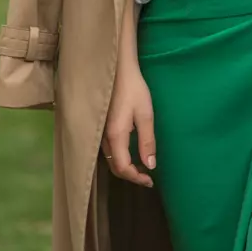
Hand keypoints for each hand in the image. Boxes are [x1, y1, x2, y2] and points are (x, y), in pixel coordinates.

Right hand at [101, 62, 155, 187]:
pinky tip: (131, 154)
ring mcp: (100, 133)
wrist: (117, 69)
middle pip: (114, 167)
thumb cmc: (133, 89)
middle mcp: (104, 138)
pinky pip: (108, 151)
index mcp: (116, 136)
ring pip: (110, 160)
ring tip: (142, 168)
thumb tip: (150, 165)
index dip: (136, 178)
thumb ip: (147, 141)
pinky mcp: (101, 127)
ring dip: (125, 168)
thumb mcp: (145, 114)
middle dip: (131, 176)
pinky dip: (120, 158)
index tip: (151, 180)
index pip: (123, 168)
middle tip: (148, 177)